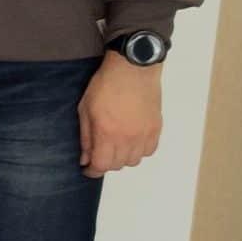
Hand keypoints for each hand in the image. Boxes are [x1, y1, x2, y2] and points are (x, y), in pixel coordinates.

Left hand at [79, 55, 162, 176]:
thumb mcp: (85, 110)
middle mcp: (128, 138)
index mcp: (107, 134)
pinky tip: (131, 141)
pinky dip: (139, 151)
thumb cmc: (106, 85)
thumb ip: (85, 138)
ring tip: (115, 146)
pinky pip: (149, 151)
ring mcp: (144, 134)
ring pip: (134, 160)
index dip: (92, 171)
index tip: (87, 169)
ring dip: (123, 158)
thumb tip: (85, 159)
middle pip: (118, 165)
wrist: (133, 69)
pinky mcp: (156, 128)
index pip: (101, 166)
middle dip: (105, 163)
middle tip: (99, 153)